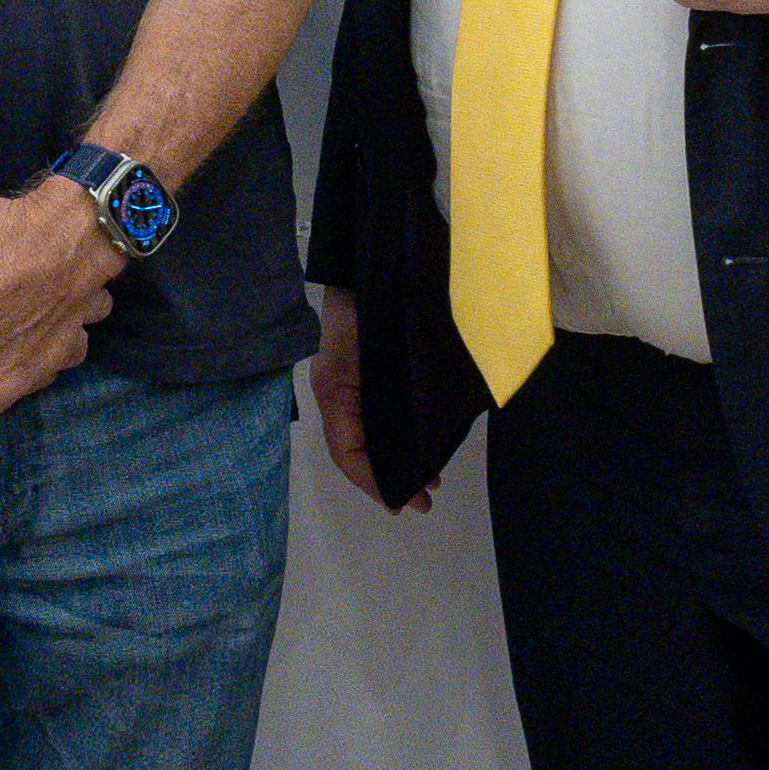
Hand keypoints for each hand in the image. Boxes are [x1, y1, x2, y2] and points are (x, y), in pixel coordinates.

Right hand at [309, 286, 429, 511]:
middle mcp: (346, 396)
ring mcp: (363, 385)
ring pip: (379, 435)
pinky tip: (431, 442)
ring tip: (433, 478)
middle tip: (425, 499)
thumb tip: (397, 459)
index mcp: (335, 397)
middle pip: (363, 451)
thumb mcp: (351, 368)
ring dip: (401, 459)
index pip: (347, 454)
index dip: (373, 483)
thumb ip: (362, 413)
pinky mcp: (384, 373)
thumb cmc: (359, 315)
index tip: (405, 502)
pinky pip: (390, 414)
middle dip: (392, 478)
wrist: (371, 266)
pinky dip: (407, 434)